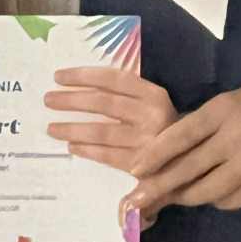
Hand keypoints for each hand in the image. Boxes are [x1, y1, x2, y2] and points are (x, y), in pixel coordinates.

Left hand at [46, 65, 176, 173]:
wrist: (192, 160)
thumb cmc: (164, 128)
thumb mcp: (152, 105)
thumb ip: (126, 96)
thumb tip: (81, 86)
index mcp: (155, 95)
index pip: (113, 79)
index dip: (84, 76)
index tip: (59, 76)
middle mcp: (153, 116)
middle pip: (103, 103)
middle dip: (72, 101)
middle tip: (48, 100)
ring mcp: (147, 143)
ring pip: (101, 131)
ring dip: (72, 128)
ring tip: (51, 127)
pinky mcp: (142, 166)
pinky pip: (107, 155)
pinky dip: (87, 150)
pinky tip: (71, 146)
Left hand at [132, 80, 240, 213]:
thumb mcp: (225, 105)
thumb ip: (197, 128)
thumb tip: (159, 158)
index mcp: (222, 111)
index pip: (181, 135)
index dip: (155, 154)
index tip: (135, 169)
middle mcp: (235, 137)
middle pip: (189, 168)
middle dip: (160, 186)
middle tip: (137, 199)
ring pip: (206, 191)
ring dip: (186, 196)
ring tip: (176, 195)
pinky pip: (229, 201)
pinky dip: (215, 200)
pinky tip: (212, 192)